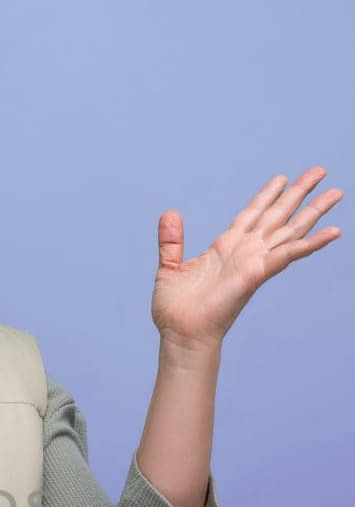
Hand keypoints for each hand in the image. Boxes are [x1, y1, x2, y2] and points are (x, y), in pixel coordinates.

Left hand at [149, 165, 342, 350]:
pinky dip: (310, 244)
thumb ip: (171, 241)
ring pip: (290, 231)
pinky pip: (287, 254)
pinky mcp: (255, 275)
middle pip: (278, 215)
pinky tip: (333, 232)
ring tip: (337, 193)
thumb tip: (169, 213)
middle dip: (299, 193)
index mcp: (225, 248)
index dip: (267, 195)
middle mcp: (244, 252)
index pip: (251, 214)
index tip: (282, 178)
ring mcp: (253, 263)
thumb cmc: (176, 311)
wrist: (180, 336)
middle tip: (320, 171)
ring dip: (314, 212)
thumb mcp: (169, 268)